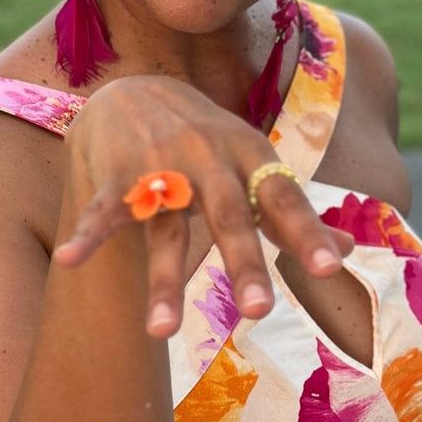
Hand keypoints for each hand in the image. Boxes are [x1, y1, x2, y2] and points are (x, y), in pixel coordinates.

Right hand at [54, 76, 353, 338]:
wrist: (138, 89)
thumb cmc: (206, 140)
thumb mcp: (252, 163)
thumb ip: (290, 212)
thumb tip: (349, 253)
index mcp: (248, 154)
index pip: (283, 195)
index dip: (307, 230)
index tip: (332, 269)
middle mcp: (208, 156)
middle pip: (228, 213)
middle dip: (242, 259)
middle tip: (258, 312)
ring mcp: (161, 163)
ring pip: (165, 226)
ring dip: (163, 277)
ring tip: (161, 332)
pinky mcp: (119, 172)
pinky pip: (105, 208)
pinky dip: (89, 233)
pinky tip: (72, 260)